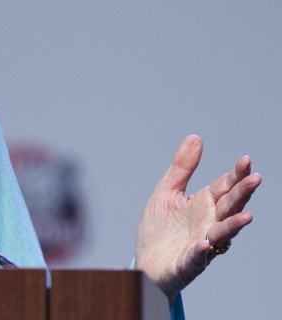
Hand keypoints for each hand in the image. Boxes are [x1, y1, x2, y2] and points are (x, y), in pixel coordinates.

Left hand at [135, 135, 260, 301]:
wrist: (145, 262)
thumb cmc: (160, 228)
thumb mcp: (167, 192)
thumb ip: (182, 168)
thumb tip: (195, 138)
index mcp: (203, 205)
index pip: (224, 187)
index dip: (236, 175)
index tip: (246, 160)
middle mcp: (207, 224)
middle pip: (229, 207)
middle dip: (242, 194)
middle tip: (255, 179)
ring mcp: (200, 245)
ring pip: (221, 235)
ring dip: (233, 226)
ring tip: (246, 216)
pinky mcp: (186, 263)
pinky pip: (195, 259)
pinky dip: (200, 252)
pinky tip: (202, 244)